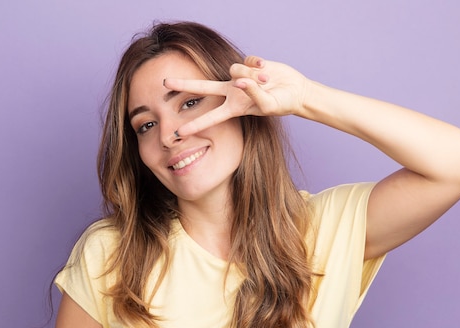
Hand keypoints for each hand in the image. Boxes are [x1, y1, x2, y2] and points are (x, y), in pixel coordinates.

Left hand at [164, 56, 311, 135]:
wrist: (295, 91)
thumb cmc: (282, 104)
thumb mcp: (268, 105)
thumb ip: (253, 93)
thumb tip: (240, 80)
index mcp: (234, 107)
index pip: (210, 117)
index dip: (195, 125)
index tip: (179, 133)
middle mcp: (232, 91)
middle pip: (202, 87)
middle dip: (184, 85)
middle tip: (165, 84)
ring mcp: (238, 77)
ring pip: (236, 71)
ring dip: (253, 77)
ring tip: (267, 82)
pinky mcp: (248, 64)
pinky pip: (249, 61)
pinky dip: (259, 66)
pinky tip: (266, 70)